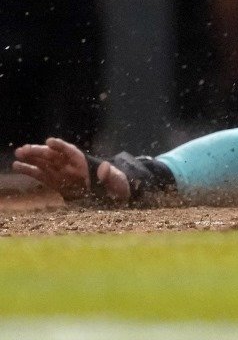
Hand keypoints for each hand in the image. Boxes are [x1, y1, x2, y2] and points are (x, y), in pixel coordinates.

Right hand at [13, 137, 128, 202]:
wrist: (116, 197)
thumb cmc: (118, 187)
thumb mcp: (117, 182)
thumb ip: (109, 176)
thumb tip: (105, 166)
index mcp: (87, 164)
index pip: (72, 153)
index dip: (61, 147)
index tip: (50, 141)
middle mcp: (73, 167)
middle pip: (55, 156)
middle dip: (41, 151)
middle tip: (25, 148)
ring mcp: (64, 174)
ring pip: (46, 163)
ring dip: (32, 158)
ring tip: (18, 153)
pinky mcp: (57, 184)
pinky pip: (42, 175)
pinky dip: (30, 170)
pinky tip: (17, 166)